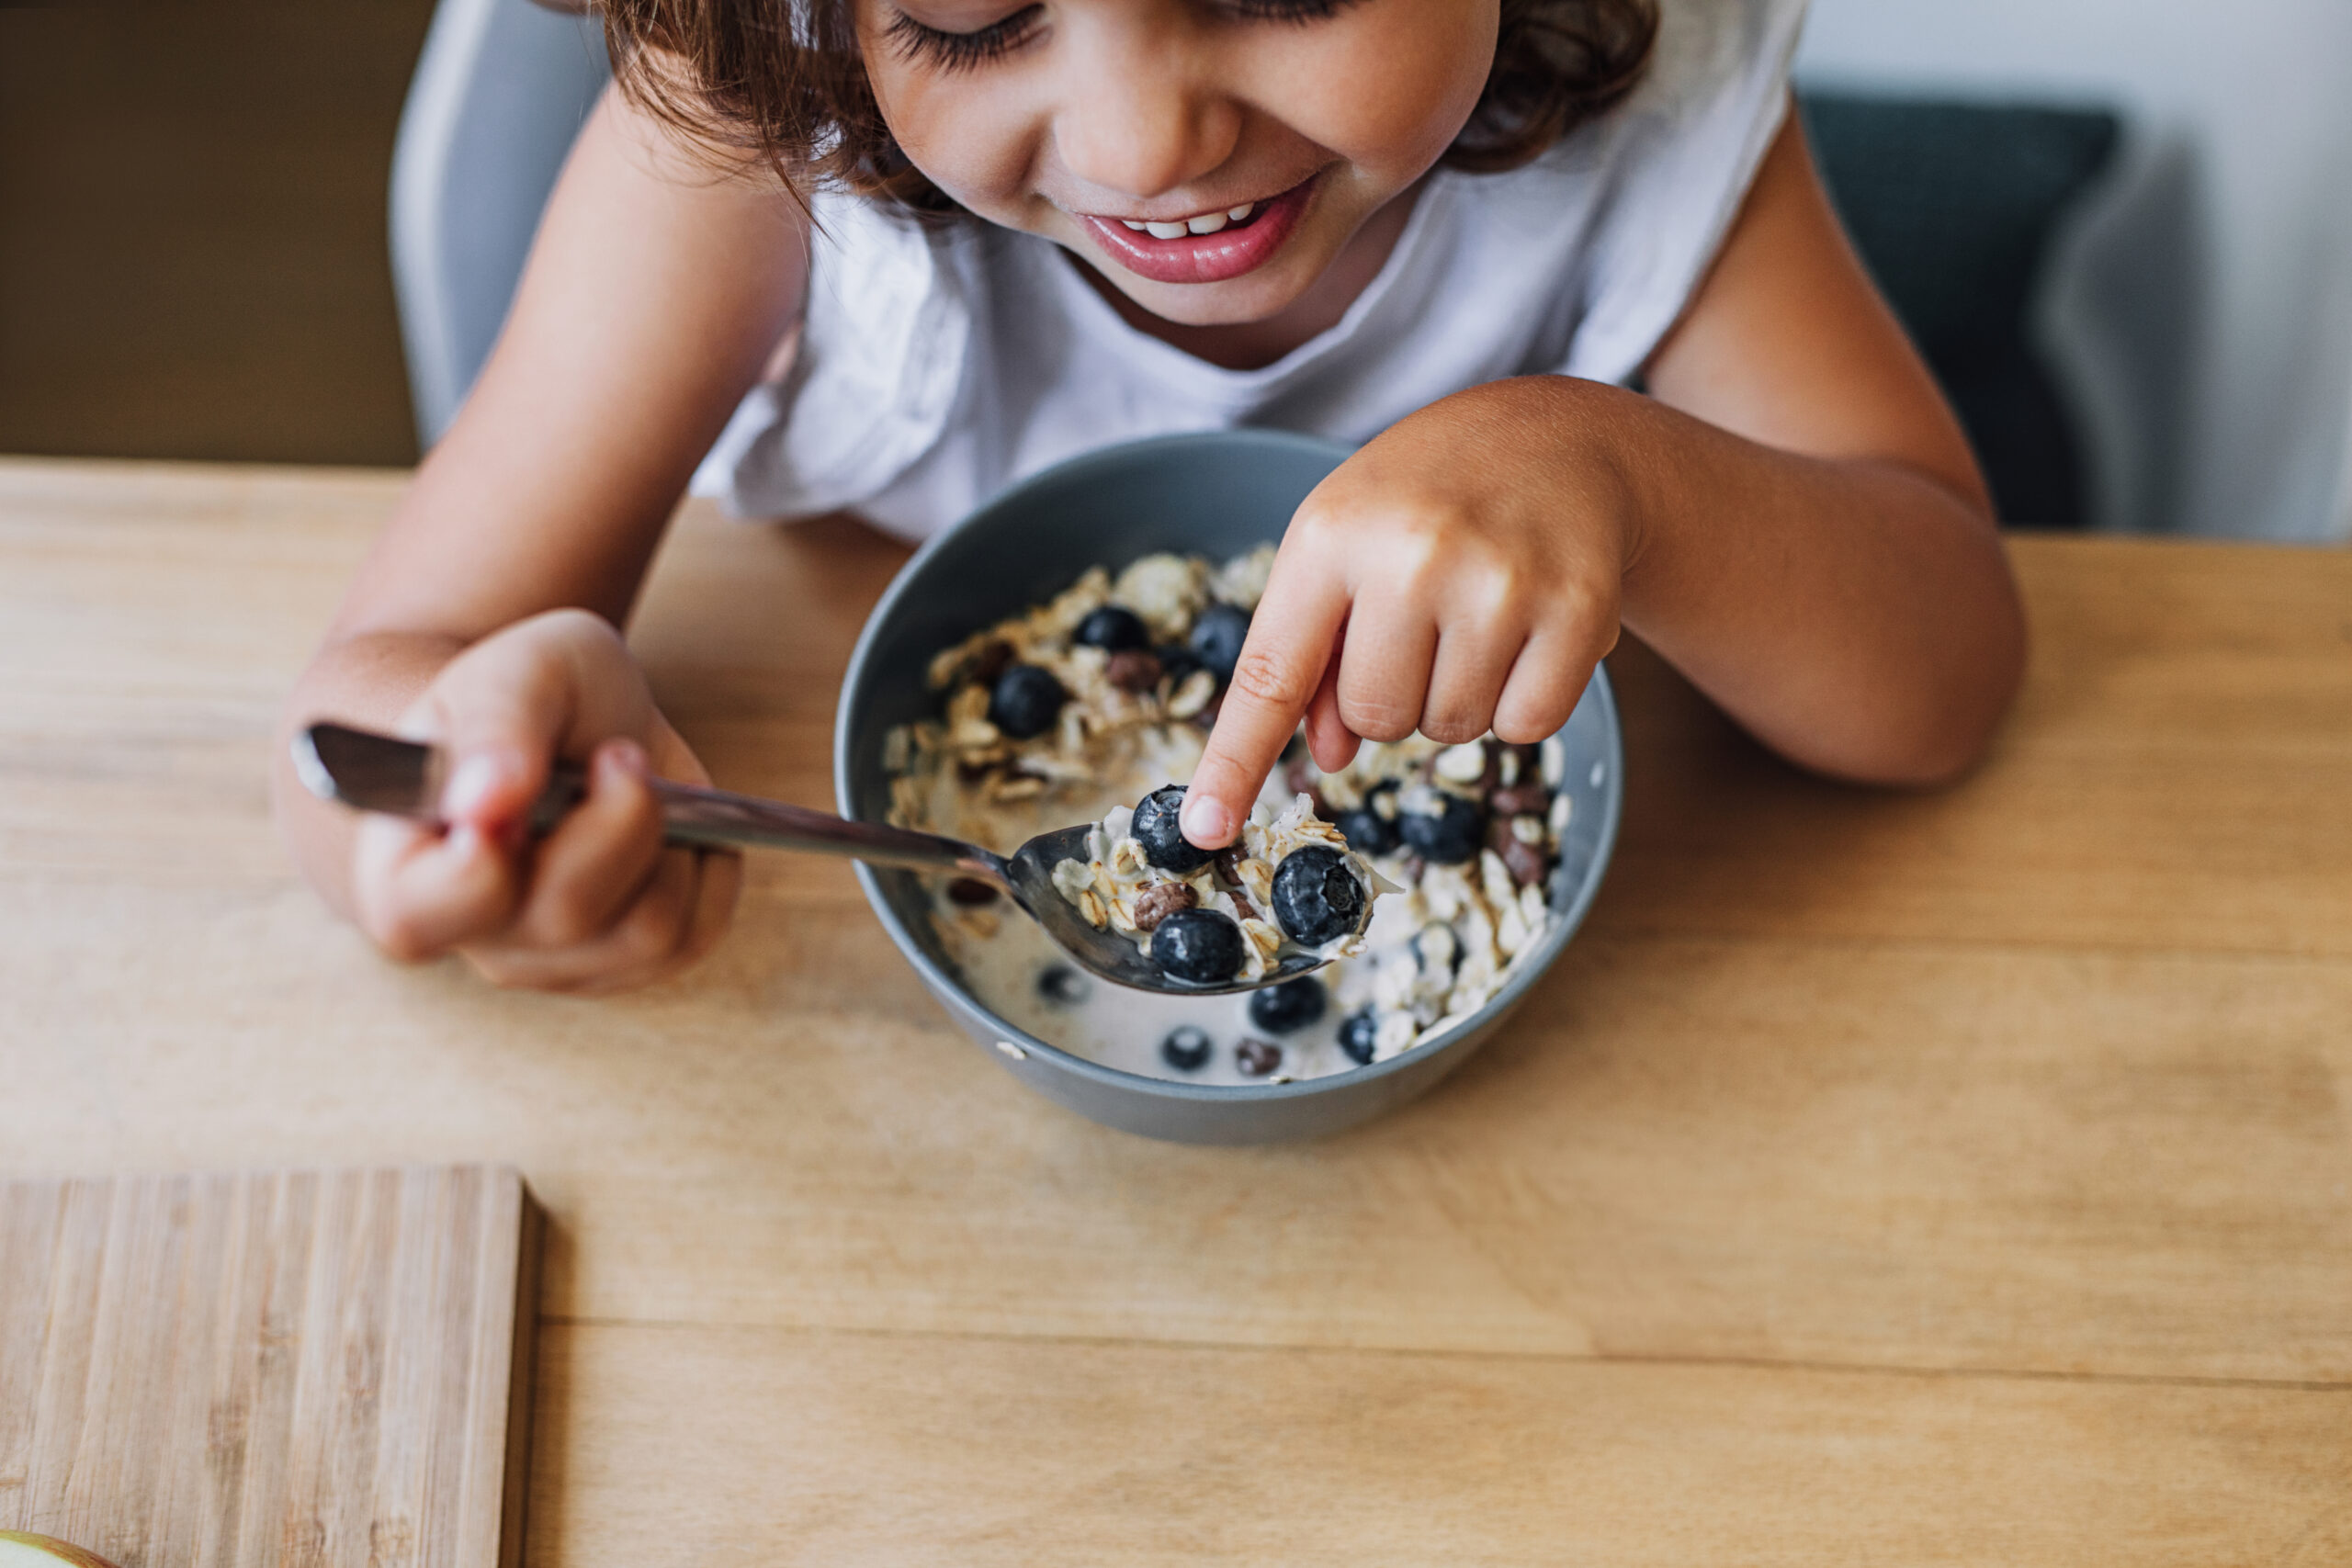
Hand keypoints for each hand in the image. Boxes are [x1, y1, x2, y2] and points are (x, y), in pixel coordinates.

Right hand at [346, 608, 738, 991]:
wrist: (567, 723)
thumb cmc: (525, 699)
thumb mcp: (514, 672)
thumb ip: (495, 728)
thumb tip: (484, 807)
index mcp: (403, 873)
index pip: (418, 915)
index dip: (475, 870)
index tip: (522, 790)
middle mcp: (473, 938)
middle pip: (565, 915)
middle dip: (619, 817)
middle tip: (617, 753)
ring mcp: (552, 964)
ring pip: (646, 932)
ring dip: (668, 840)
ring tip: (637, 784)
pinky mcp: (627, 966)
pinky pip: (696, 935)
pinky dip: (707, 868)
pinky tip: (678, 823)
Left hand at [1182, 378, 1634, 845]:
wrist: (1557, 437)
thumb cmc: (1427, 501)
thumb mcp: (1345, 547)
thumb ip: (1317, 652)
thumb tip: (1326, 757)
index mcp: (1331, 536)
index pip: (1272, 674)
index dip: (1234, 761)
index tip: (1205, 828)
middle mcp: (1411, 554)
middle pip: (1375, 721)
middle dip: (1395, 694)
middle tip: (1425, 620)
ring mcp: (1499, 582)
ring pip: (1450, 729)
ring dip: (1460, 695)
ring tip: (1478, 612)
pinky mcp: (1578, 610)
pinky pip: (1526, 726)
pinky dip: (1523, 699)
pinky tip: (1528, 629)